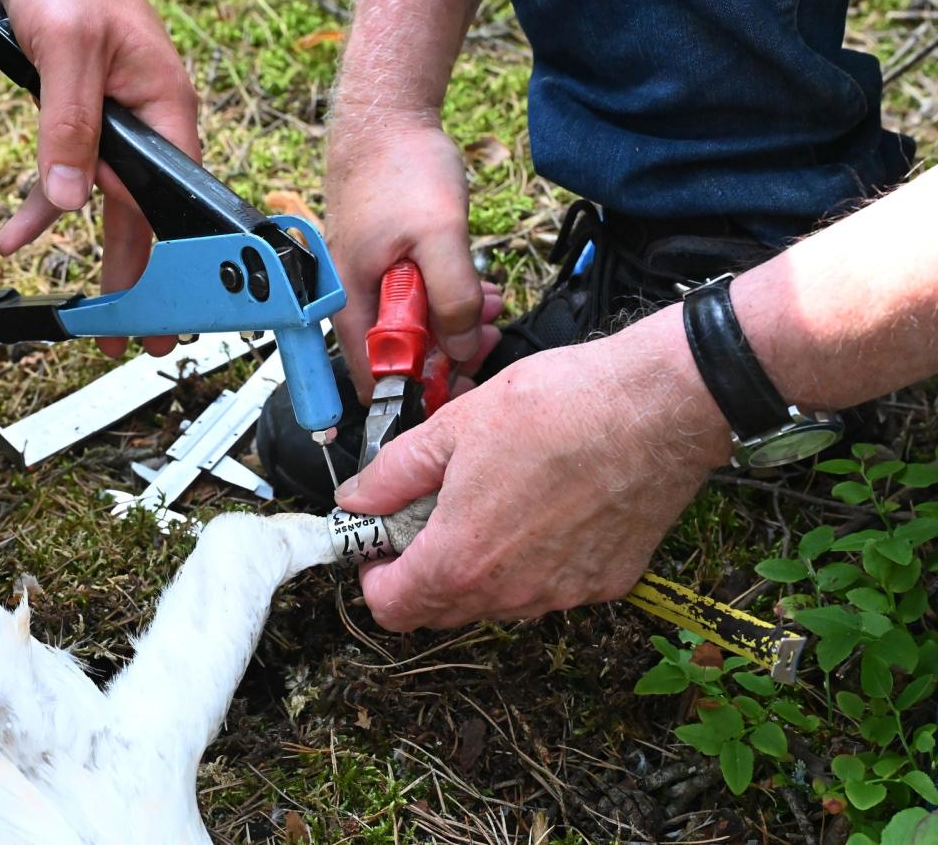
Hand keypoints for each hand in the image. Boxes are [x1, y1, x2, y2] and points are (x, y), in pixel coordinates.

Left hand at [0, 0, 199, 357]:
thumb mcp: (67, 50)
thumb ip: (68, 124)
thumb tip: (68, 199)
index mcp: (166, 113)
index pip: (170, 204)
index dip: (172, 264)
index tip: (171, 310)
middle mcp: (150, 127)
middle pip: (145, 219)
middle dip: (141, 281)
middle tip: (140, 339)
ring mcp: (119, 127)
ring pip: (108, 206)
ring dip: (99, 259)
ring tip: (93, 316)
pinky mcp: (87, 122)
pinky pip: (71, 175)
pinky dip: (44, 209)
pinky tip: (17, 235)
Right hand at [326, 109, 499, 401]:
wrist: (386, 120)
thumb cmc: (399, 168)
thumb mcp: (440, 235)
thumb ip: (453, 297)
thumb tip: (460, 349)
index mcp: (353, 304)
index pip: (375, 380)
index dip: (418, 391)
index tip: (459, 385)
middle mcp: (356, 303)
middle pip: (399, 360)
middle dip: (447, 355)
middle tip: (485, 337)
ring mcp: (373, 288)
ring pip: (416, 332)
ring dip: (456, 328)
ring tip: (490, 306)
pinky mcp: (391, 273)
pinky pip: (421, 305)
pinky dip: (452, 304)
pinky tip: (479, 290)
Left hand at [333, 307, 733, 630]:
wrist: (660, 407)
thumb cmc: (561, 408)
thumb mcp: (455, 427)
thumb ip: (395, 473)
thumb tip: (358, 498)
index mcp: (462, 558)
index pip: (392, 608)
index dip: (373, 576)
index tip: (379, 542)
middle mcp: (511, 592)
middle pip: (440, 611)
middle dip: (420, 571)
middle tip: (427, 515)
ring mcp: (562, 594)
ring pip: (495, 602)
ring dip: (476, 567)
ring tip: (488, 502)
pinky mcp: (605, 583)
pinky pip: (548, 588)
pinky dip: (531, 561)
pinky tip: (542, 508)